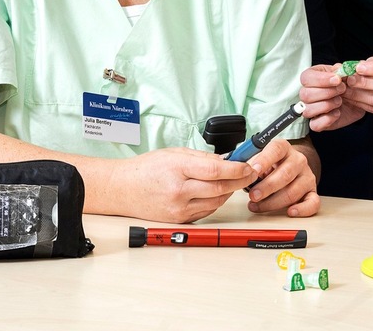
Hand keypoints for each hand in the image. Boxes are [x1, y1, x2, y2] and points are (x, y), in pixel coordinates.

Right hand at [115, 147, 258, 223]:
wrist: (122, 189)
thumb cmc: (145, 169)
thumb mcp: (174, 153)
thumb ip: (202, 157)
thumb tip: (227, 160)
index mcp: (178, 169)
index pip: (216, 170)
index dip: (237, 169)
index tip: (249, 166)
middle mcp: (179, 191)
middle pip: (220, 188)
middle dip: (239, 181)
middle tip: (250, 174)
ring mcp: (179, 208)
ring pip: (216, 202)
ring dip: (229, 192)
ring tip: (234, 181)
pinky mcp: (179, 219)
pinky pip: (206, 211)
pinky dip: (215, 201)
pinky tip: (217, 193)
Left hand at [244, 139, 319, 216]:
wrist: (291, 166)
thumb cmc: (271, 165)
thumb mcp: (260, 158)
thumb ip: (251, 163)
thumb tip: (240, 172)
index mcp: (284, 148)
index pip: (276, 150)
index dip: (264, 160)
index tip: (253, 171)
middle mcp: (298, 160)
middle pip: (285, 174)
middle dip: (267, 187)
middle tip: (253, 195)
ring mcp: (307, 176)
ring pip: (293, 191)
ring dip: (274, 202)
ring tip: (258, 206)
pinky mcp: (312, 192)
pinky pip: (313, 202)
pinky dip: (302, 209)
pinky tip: (290, 211)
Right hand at [298, 64, 361, 130]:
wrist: (358, 99)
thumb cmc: (348, 84)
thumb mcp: (347, 74)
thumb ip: (342, 70)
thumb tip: (338, 69)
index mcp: (311, 78)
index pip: (306, 78)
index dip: (321, 79)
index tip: (337, 79)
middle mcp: (307, 94)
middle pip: (305, 94)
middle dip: (327, 92)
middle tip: (342, 89)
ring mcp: (311, 109)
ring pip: (308, 110)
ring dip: (327, 105)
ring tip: (339, 101)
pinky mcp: (317, 123)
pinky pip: (315, 125)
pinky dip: (327, 119)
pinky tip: (337, 112)